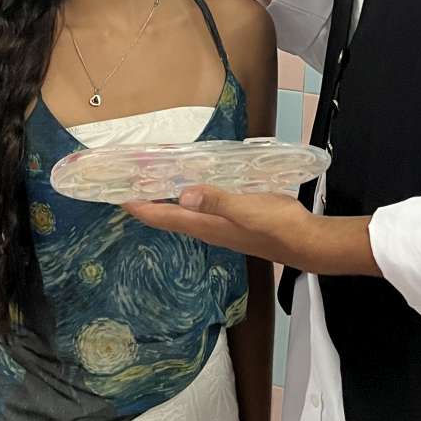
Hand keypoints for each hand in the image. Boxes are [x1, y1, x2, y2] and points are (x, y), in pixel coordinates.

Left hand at [123, 188, 380, 276]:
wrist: (304, 241)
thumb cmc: (275, 224)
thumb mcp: (245, 208)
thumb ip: (216, 200)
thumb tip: (183, 193)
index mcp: (205, 225)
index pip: (164, 217)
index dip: (139, 206)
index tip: (116, 194)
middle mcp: (207, 228)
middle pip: (168, 215)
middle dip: (147, 200)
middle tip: (128, 180)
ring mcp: (219, 226)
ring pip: (183, 211)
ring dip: (165, 198)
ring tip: (151, 179)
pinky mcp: (231, 221)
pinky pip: (200, 206)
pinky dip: (187, 194)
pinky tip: (191, 182)